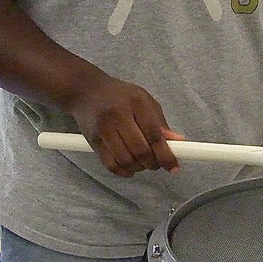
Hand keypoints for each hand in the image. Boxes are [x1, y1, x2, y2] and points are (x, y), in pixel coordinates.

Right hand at [69, 70, 184, 177]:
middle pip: (140, 150)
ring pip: (126, 160)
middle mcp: (118, 115)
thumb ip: (160, 122)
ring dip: (139, 168)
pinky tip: (129, 168)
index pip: (154, 135)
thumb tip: (177, 142)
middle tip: (157, 164)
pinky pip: (111, 165)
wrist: (86, 90)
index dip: (166, 154)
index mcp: (136, 103)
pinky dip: (123, 171)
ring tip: (143, 163)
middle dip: (153, 163)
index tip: (173, 166)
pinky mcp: (93, 141)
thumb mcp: (144, 100)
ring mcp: (103, 129)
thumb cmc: (119, 95)